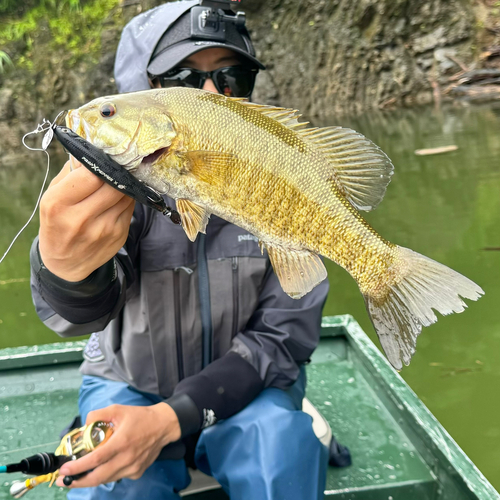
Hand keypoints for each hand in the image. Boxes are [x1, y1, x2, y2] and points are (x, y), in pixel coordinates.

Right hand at [38, 158, 134, 281]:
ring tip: (117, 181)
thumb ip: (71, 174)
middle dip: (115, 173)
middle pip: (113, 184)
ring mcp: (104, 228)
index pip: (90, 175)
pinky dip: (127, 198)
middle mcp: (81, 218)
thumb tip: (92, 150)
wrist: (66, 263)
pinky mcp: (119, 235)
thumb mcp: (52, 197)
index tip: (102, 159)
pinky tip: (118, 198)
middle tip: (115, 166)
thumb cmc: (57, 223)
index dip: (99, 164)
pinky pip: (130, 207)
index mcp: (59, 204)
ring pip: (125, 194)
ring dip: (124, 184)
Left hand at [55, 403, 180, 487]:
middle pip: (98, 477)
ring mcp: (133, 468)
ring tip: (78, 476)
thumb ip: (98, 415)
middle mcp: (127, 458)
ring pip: (106, 479)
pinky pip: (117, 476)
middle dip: (78, 481)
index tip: (64, 470)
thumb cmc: (140, 417)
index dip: (78, 467)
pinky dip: (106, 474)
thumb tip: (83, 425)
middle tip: (63, 481)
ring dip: (90, 479)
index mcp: (122, 442)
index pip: (96, 459)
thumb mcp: (118, 409)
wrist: (163, 425)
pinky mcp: (137, 472)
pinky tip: (103, 467)